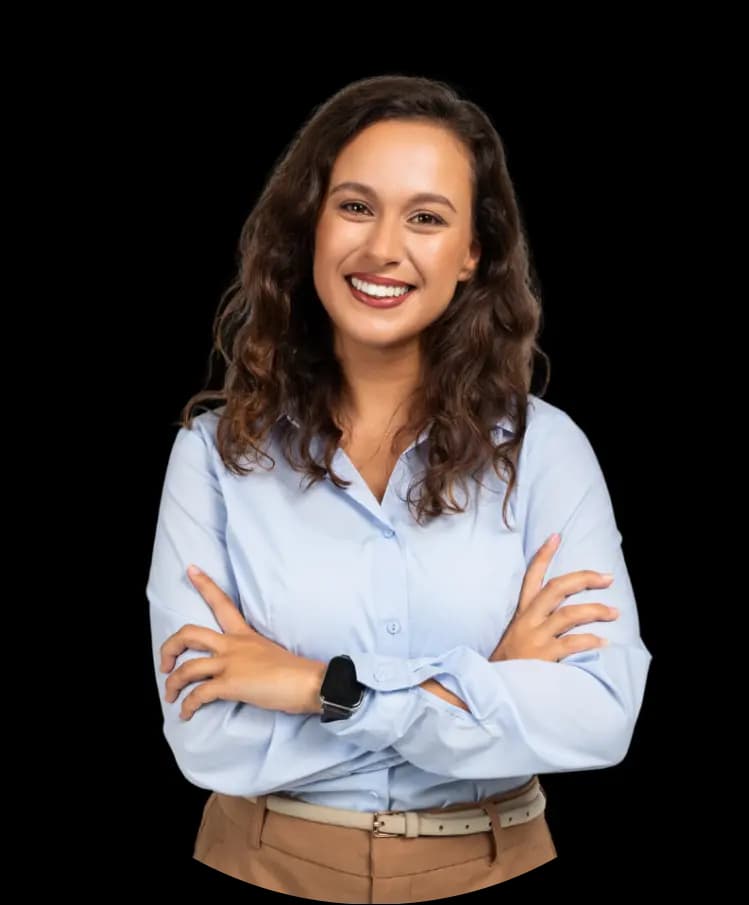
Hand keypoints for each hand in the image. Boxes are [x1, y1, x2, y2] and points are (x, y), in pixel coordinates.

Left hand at [159, 566, 324, 719]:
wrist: (309, 682)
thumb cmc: (296, 671)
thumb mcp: (269, 652)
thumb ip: (251, 655)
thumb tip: (243, 669)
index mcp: (244, 635)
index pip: (222, 603)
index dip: (203, 584)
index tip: (190, 569)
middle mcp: (233, 645)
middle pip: (190, 634)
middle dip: (169, 647)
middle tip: (165, 663)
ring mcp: (231, 664)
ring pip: (187, 668)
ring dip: (173, 683)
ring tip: (170, 695)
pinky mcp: (230, 684)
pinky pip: (199, 694)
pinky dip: (188, 706)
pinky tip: (186, 713)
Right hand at [489, 534, 618, 662]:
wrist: (490, 689)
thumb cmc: (509, 665)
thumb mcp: (516, 636)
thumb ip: (534, 623)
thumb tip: (558, 614)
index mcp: (522, 613)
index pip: (532, 577)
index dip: (543, 555)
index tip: (556, 536)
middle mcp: (528, 620)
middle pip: (556, 588)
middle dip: (584, 579)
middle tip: (607, 577)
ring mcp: (535, 638)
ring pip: (568, 614)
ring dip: (595, 610)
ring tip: (614, 612)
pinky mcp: (543, 657)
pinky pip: (572, 643)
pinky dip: (590, 641)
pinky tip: (603, 642)